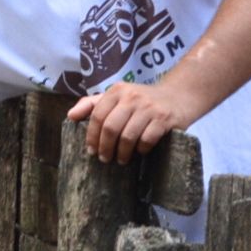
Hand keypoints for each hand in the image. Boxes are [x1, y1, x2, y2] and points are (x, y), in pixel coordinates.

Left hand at [67, 81, 196, 164]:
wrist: (180, 95)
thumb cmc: (142, 101)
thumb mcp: (118, 96)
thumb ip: (92, 104)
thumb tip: (70, 115)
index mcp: (118, 91)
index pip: (97, 116)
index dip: (91, 137)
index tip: (91, 151)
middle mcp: (133, 96)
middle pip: (110, 128)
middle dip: (105, 148)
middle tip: (105, 159)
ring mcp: (150, 107)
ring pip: (127, 137)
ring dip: (122, 153)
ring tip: (121, 159)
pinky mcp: (165, 118)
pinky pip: (146, 140)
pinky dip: (140, 149)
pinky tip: (139, 151)